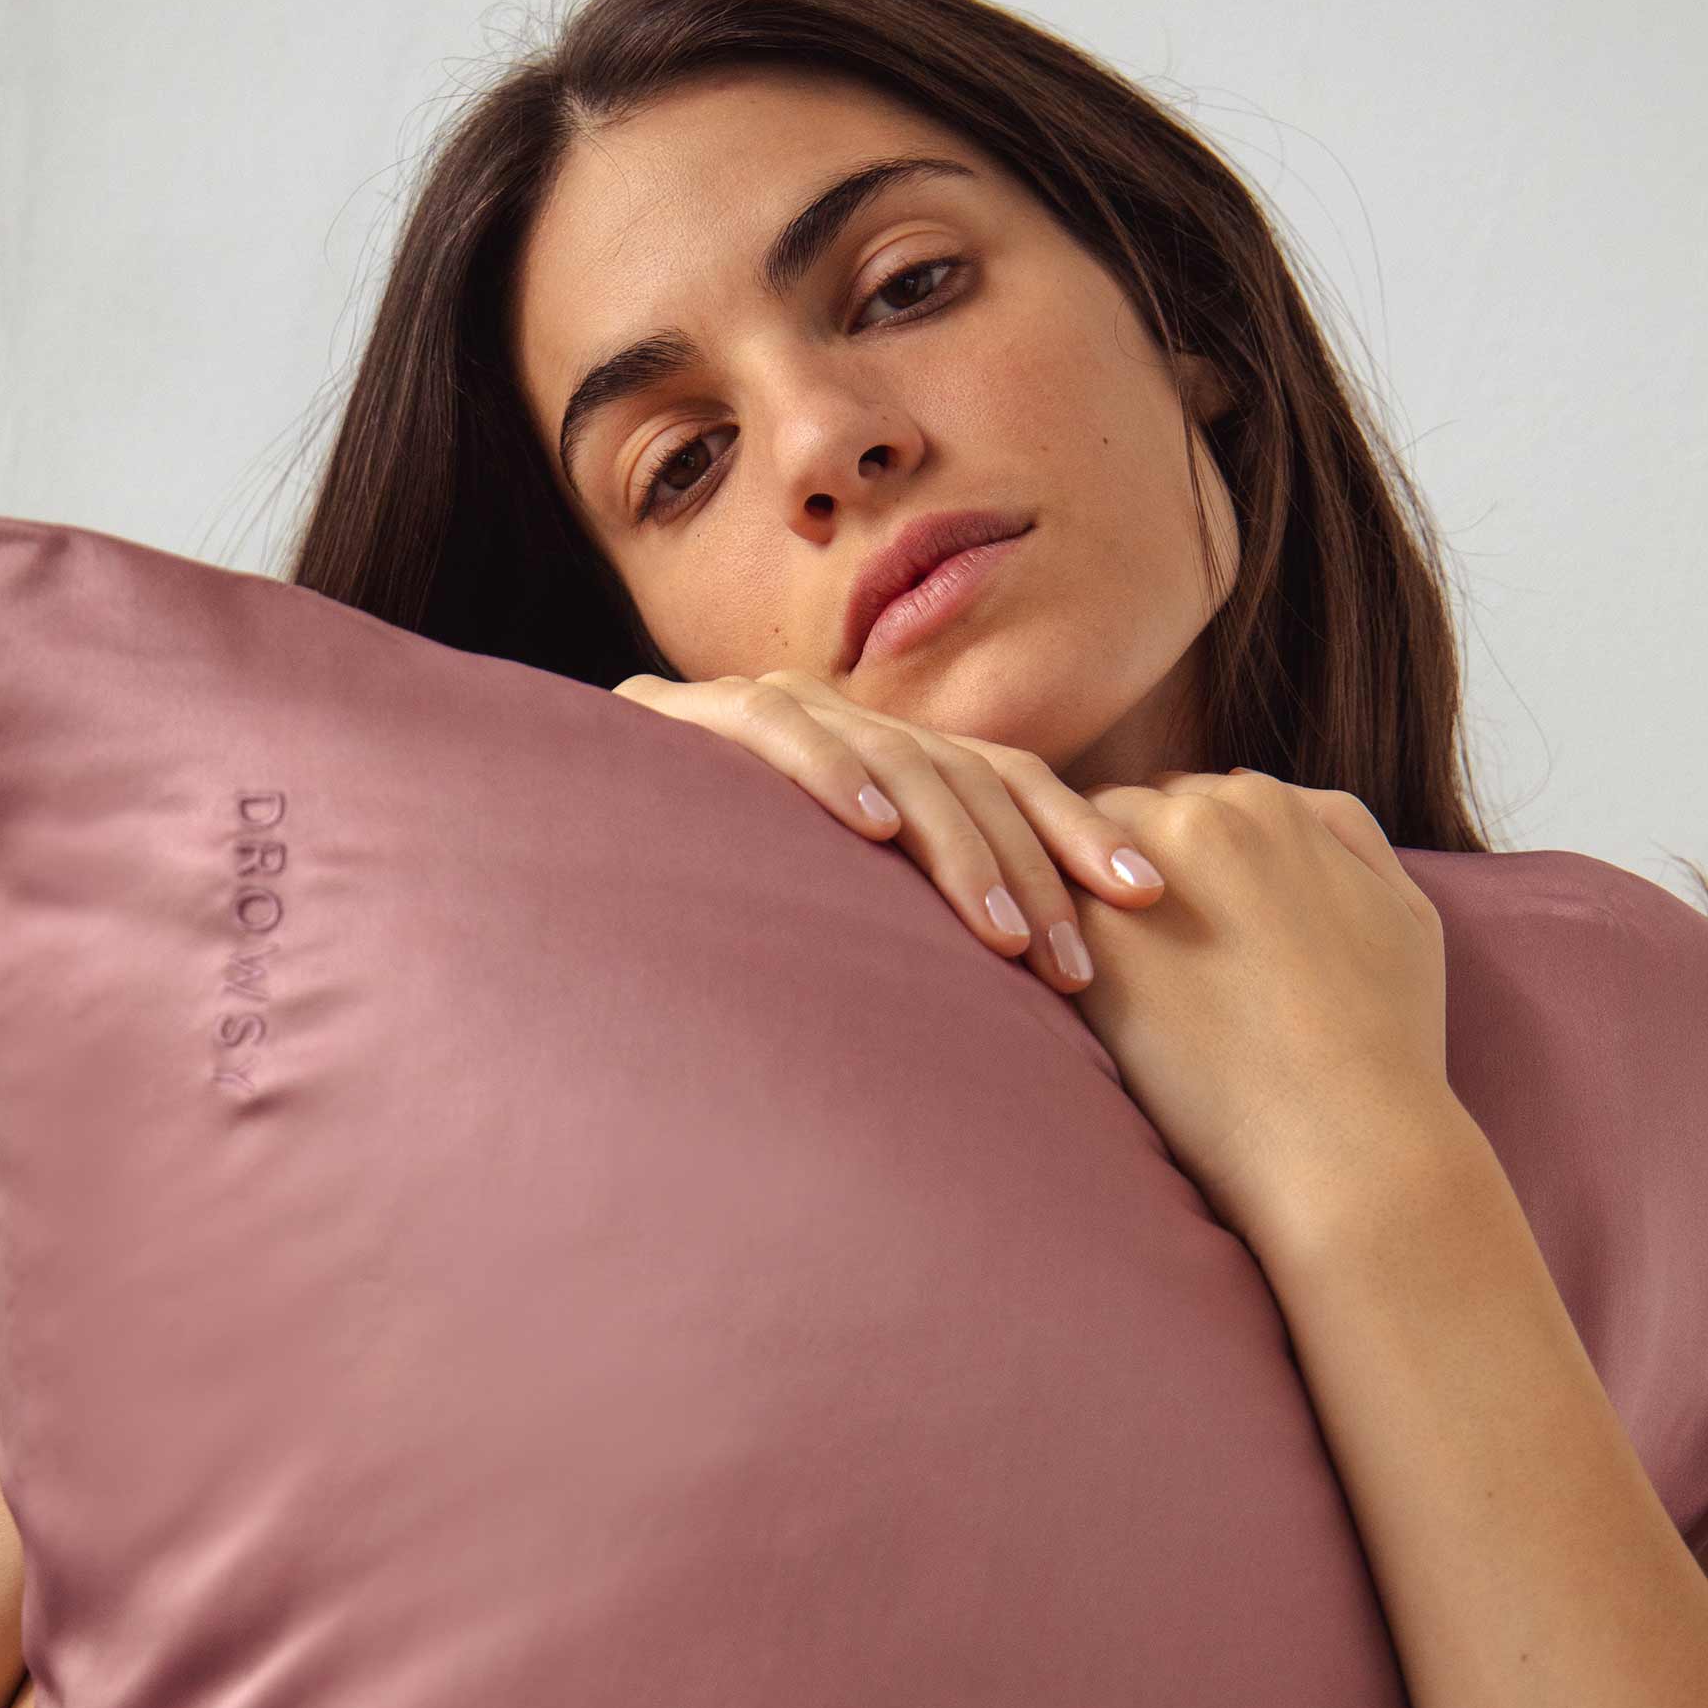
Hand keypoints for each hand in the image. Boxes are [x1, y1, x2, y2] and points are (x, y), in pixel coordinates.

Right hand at [612, 667, 1168, 994]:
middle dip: (1033, 870)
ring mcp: (771, 710)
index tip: (1150, 902)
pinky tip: (873, 832)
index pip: (1010, 780)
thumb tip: (1040, 998)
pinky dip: (832, 776)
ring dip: (954, 848)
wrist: (557, 832)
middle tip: (1076, 967)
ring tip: (1001, 936)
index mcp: (889, 760)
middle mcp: (846, 722)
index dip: (1080, 833)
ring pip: (893, 759)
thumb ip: (917, 919)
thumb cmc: (715, 895)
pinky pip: (777, 732)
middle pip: (969, 774)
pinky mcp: (692, 715)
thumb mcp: (840, 910)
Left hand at [1063, 767, 1456, 1262]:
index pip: (1187, 800)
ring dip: (1075, 900)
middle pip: (1122, 818)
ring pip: (1069, 859)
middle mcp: (1199, 815)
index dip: (1177, 863)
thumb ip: (1345, 834)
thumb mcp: (1405, 909)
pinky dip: (1046, 940)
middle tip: (1131, 947)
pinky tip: (1072, 991)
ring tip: (1093, 968)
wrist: (1342, 1137)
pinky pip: (1038, 913)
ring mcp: (1134, 873)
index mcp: (1267, 802)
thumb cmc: (1385, 1041)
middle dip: (1117, 870)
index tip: (1179, 921)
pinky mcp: (1086, 938)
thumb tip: (1273, 797)